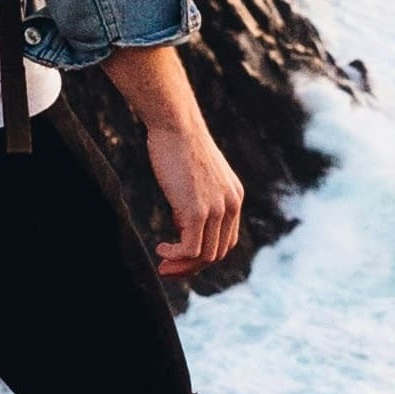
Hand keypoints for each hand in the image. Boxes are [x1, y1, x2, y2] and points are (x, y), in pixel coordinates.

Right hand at [146, 120, 243, 277]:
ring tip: (163, 264)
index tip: (180, 255)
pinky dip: (175, 256)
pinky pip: (190, 249)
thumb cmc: (177, 143)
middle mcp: (230, 205)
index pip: (226, 239)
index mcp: (234, 197)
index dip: (204, 252)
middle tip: (167, 268)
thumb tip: (181, 225)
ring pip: (205, 256)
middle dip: (192, 266)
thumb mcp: (194, 176)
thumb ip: (195, 200)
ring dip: (183, 266)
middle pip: (217, 252)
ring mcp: (216, 210)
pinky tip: (160, 249)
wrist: (175, 124)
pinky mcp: (197, 211)